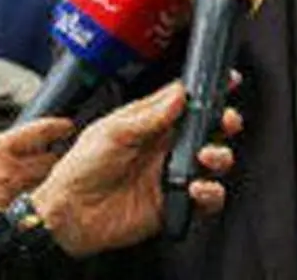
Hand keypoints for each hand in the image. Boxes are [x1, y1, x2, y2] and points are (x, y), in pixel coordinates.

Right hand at [0, 118, 74, 256]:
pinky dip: (27, 204)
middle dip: (54, 160)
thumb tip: (2, 137)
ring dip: (42, 182)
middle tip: (53, 160)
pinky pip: (27, 205)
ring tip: (34, 184)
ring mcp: (9, 193)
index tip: (68, 126)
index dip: (58, 127)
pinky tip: (22, 207)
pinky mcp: (7, 214)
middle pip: (50, 160)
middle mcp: (7, 168)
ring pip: (42, 184)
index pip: (38, 131)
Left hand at [31, 80, 243, 256]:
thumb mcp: (112, 132)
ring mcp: (170, 174)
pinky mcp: (173, 203)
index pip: (184, 101)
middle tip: (225, 121)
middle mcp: (162, 146)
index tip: (226, 82)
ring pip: (211, 161)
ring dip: (219, 155)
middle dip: (223, 122)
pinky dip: (210, 193)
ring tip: (207, 156)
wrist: (69, 214)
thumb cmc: (79, 168)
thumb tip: (179, 95)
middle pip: (205, 129)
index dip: (206, 92)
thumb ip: (149, 116)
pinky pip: (205, 198)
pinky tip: (197, 188)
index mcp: (147, 122)